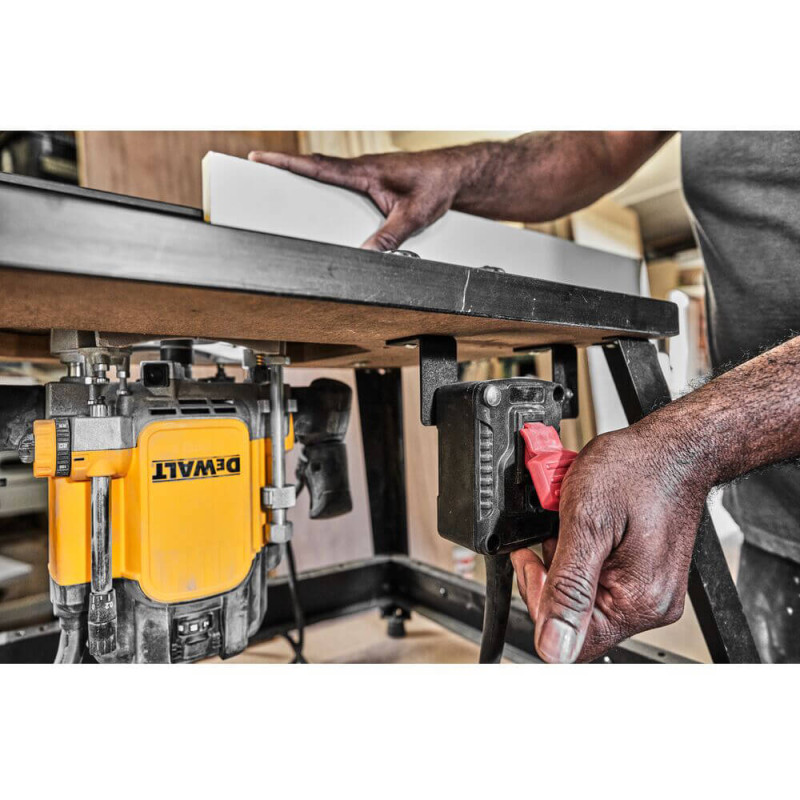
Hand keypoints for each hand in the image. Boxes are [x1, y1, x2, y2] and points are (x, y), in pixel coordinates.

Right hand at [248, 149, 468, 250]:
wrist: (457, 174)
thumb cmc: (437, 184)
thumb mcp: (413, 216)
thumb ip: (389, 237)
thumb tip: (367, 256)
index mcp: (365, 172)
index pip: (318, 167)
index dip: (286, 163)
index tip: (258, 159)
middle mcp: (361, 170)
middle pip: (314, 169)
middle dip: (283, 168)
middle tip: (254, 169)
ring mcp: (366, 174)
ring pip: (327, 176)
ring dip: (303, 177)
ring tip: (277, 187)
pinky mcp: (372, 182)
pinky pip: (341, 184)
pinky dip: (324, 187)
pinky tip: (321, 201)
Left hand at [511, 422, 709, 662]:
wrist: (673, 450)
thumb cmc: (635, 472)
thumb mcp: (585, 522)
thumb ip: (566, 588)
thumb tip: (552, 649)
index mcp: (637, 602)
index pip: (569, 641)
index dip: (539, 601)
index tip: (531, 558)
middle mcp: (650, 606)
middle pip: (576, 620)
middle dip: (552, 576)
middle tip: (550, 534)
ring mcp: (651, 592)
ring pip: (585, 599)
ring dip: (566, 563)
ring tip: (570, 526)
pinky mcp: (647, 577)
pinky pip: (601, 582)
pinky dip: (584, 556)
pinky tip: (586, 530)